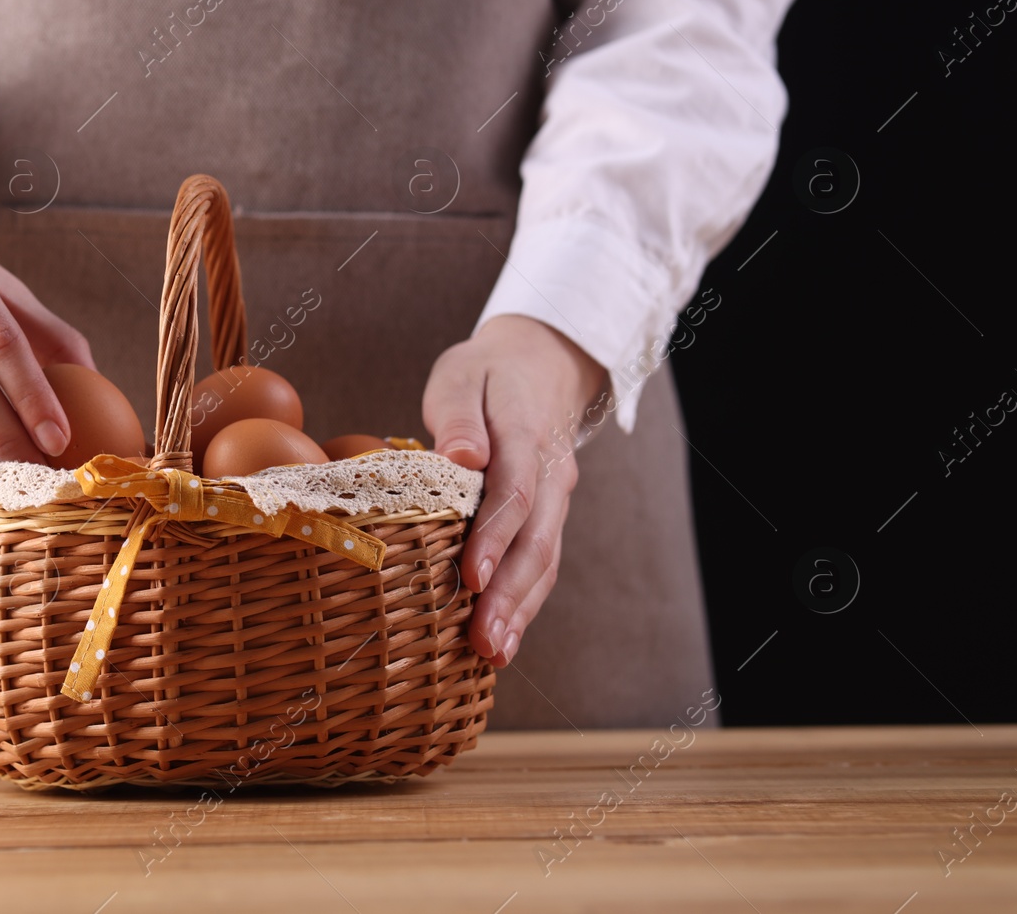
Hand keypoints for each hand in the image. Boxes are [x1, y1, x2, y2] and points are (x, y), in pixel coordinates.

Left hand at [422, 315, 607, 666]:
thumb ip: (460, 416)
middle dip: (509, 595)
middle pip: (536, 541)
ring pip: (545, 560)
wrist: (541, 363)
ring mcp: (556, 498)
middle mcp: (550, 475)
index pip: (513, 493)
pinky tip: (504, 636)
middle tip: (483, 642)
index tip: (472, 577)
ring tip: (494, 653)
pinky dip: (526, 601)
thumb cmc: (486, 373)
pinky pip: (543, 561)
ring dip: (521, 609)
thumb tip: (462, 456)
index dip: (494, 538)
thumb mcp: (462, 375)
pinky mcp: (550, 514)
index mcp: (525, 435)